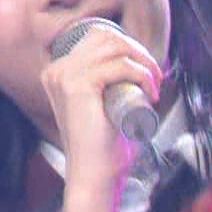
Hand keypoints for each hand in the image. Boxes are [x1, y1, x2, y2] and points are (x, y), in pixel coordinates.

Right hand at [39, 24, 162, 211]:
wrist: (95, 175)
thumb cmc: (103, 145)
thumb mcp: (104, 103)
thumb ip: (109, 82)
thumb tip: (138, 60)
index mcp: (57, 72)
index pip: (97, 36)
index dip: (128, 47)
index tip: (147, 71)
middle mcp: (56, 70)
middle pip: (106, 36)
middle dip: (138, 51)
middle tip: (155, 77)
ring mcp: (64, 76)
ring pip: (114, 47)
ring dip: (143, 62)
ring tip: (154, 85)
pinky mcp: (78, 86)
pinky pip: (119, 66)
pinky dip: (141, 74)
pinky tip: (150, 93)